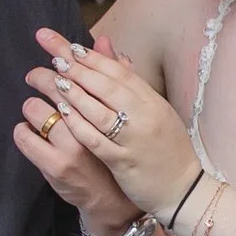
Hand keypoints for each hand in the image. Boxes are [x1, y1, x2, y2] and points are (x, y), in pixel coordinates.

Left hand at [27, 27, 198, 219]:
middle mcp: (145, 116)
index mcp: (153, 102)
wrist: (184, 189)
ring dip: (73, 93)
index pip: (120, 73)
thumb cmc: (166, 148)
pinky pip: (97, 140)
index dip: (94, 58)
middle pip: (107, 86)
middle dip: (78, 68)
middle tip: (53, 55)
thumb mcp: (155, 111)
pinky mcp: (124, 161)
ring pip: (100, 110)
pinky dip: (78, 124)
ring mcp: (135, 139)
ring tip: (52, 79)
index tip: (69, 46)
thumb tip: (112, 51)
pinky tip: (62, 113)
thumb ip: (131, 82)